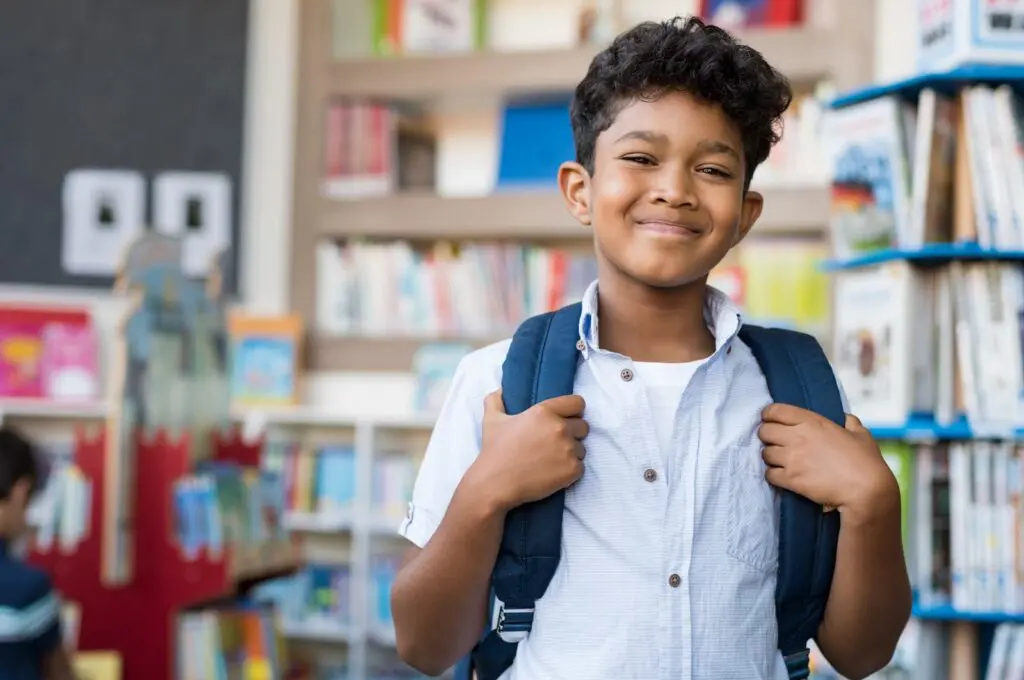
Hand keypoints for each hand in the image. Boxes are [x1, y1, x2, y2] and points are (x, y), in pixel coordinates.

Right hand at [468, 389, 588, 511]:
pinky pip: (580, 467)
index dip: (572, 411)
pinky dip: (570, 471)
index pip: (577, 403)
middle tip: (555, 443)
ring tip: (552, 460)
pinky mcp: (572, 470)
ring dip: (571, 453)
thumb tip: (501, 390)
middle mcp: (559, 428)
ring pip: (582, 448)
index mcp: (544, 412)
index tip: (566, 419)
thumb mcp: (492, 420)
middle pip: (583, 426)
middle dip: (573, 433)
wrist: (495, 484)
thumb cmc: (495, 451)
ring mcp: (568, 449)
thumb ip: (496, 400)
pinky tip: (554, 472)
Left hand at [758, 403, 897, 522]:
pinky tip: (783, 476)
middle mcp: (797, 437)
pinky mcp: (790, 479)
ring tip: (781, 461)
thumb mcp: (861, 434)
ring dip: (771, 457)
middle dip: (768, 436)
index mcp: (812, 422)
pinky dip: (773, 475)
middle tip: (776, 442)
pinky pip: (769, 474)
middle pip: (764, 431)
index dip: (769, 415)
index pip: (776, 411)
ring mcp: (792, 458)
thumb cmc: (866, 462)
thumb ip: (849, 422)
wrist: (866, 490)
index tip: (771, 420)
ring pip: (765, 453)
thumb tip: (845, 419)